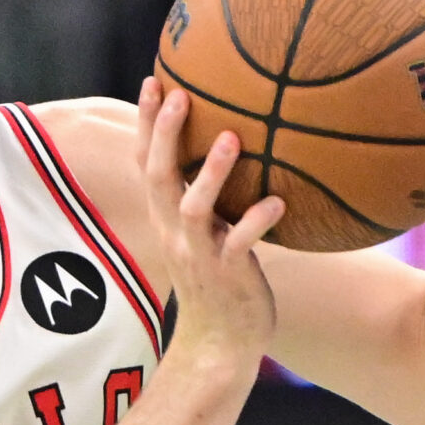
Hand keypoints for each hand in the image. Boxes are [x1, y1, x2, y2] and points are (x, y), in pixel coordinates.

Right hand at [134, 76, 285, 373]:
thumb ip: (210, 198)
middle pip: (159, 177)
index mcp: (167, 220)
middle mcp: (175, 233)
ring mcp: (199, 254)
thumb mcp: (205, 236)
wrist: (220, 345)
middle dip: (166, 134)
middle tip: (179, 94)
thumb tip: (237, 148)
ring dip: (212, 173)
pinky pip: (239, 244)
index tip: (154, 80)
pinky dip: (257, 222)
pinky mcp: (227, 275)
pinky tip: (277, 201)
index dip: (148, 125)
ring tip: (233, 138)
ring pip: (195, 208)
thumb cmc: (219, 283)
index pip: (147, 165)